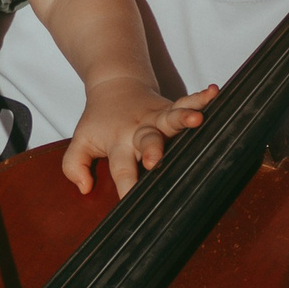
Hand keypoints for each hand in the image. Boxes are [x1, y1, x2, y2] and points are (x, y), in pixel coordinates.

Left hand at [62, 79, 216, 195]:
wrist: (114, 86)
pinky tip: (214, 92)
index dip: (126, 186)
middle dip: (152, 151)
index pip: (121, 169)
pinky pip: (186, 100)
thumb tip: (84, 187)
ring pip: (171, 118)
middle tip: (154, 161)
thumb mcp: (80, 142)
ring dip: (183, 118)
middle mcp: (139, 130)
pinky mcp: (170, 107)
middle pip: (147, 141)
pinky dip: (201, 97)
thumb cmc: (99, 122)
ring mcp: (157, 118)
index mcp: (117, 142)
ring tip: (197, 118)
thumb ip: (74, 166)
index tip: (130, 201)